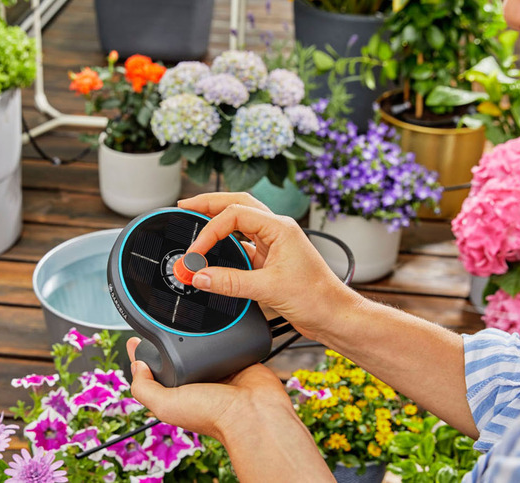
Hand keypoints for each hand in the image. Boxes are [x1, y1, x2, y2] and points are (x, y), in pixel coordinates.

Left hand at [127, 336, 289, 440]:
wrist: (252, 410)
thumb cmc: (213, 414)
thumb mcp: (166, 405)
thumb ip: (145, 388)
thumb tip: (137, 365)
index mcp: (178, 393)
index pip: (154, 372)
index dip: (142, 356)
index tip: (135, 338)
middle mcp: (196, 381)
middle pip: (176, 355)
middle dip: (168, 341)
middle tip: (159, 321)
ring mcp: (216, 369)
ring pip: (199, 346)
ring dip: (194, 334)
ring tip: (185, 318)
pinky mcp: (235, 358)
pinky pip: (225, 340)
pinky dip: (220, 332)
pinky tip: (215, 322)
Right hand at [178, 193, 361, 341]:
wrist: (334, 315)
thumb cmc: (315, 297)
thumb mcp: (268, 289)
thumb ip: (230, 282)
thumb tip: (200, 276)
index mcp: (280, 227)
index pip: (235, 215)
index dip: (210, 230)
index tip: (195, 252)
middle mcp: (277, 230)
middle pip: (238, 204)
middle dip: (210, 203)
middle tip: (185, 206)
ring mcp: (275, 244)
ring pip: (241, 223)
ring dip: (218, 221)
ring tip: (195, 221)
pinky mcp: (273, 260)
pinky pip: (245, 246)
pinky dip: (227, 246)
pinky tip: (214, 254)